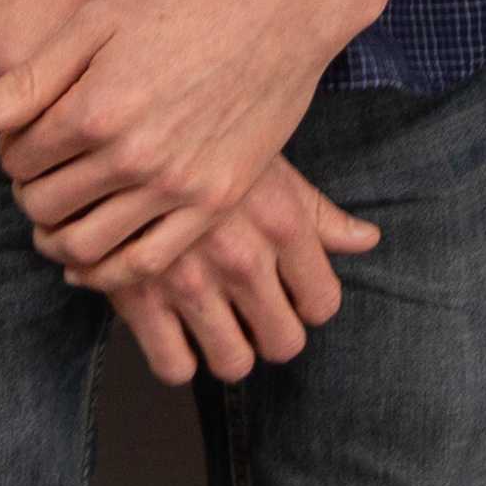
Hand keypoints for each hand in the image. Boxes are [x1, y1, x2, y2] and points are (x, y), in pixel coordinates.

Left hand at [0, 0, 357, 283]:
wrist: (276, 11)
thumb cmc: (182, 5)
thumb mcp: (96, 24)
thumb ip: (31, 78)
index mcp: (95, 109)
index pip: (19, 159)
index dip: (9, 152)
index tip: (22, 142)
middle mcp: (132, 157)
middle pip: (45, 205)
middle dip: (28, 194)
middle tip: (37, 178)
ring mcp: (176, 186)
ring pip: (87, 244)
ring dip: (57, 238)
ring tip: (58, 219)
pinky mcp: (213, 203)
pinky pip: (146, 263)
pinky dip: (107, 273)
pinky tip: (92, 260)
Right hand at [82, 160, 382, 385]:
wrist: (117, 119)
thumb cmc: (202, 136)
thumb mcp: (266, 162)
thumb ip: (318, 212)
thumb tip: (368, 240)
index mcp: (283, 221)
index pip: (322, 303)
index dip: (308, 304)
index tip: (290, 293)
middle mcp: (243, 256)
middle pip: (283, 343)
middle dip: (271, 332)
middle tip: (253, 313)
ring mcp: (190, 280)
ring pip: (233, 363)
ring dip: (228, 349)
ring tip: (215, 323)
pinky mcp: (138, 296)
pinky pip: (173, 366)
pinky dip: (177, 356)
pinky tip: (173, 327)